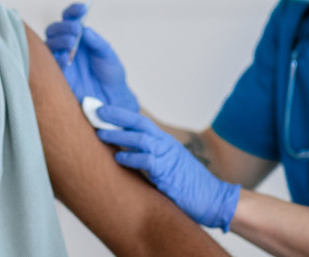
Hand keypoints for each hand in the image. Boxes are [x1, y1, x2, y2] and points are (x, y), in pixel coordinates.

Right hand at [45, 3, 138, 111]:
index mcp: (79, 37)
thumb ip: (97, 42)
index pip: (70, 18)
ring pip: (49, 43)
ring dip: (59, 40)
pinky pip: (49, 63)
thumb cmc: (110, 73)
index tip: (83, 9)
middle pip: (54, 29)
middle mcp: (66, 45)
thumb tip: (85, 30)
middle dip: (63, 26)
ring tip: (71, 42)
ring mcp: (59, 59)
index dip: (73, 12)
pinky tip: (64, 58)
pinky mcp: (57, 74)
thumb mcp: (108, 55)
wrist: (111, 98)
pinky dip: (55, 58)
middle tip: (76, 29)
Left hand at [95, 105, 240, 231]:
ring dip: (119, 135)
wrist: (212, 199)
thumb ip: (146, 155)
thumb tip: (121, 150)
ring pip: (141, 139)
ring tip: (100, 133)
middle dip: (117, 116)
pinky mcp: (168, 173)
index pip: (139, 121)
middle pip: (139, 124)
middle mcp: (165, 145)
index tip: (100, 109)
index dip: (119, 114)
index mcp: (163, 141)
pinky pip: (147, 161)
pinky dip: (132, 158)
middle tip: (96, 112)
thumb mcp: (165, 163)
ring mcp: (168, 157)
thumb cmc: (185, 183)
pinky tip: (119, 158)